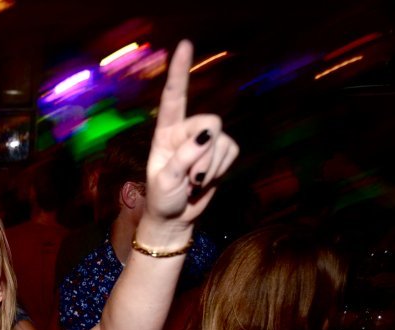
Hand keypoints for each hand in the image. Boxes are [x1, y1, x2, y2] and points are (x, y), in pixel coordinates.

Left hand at [143, 40, 238, 229]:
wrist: (175, 218)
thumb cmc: (162, 198)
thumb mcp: (166, 180)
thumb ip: (184, 157)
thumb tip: (208, 133)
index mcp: (166, 131)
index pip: (174, 97)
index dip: (180, 71)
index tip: (185, 45)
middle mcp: (186, 130)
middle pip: (210, 121)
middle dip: (204, 151)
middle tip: (190, 177)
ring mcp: (206, 140)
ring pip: (222, 141)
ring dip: (210, 167)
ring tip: (193, 181)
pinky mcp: (222, 151)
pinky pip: (232, 152)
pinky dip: (220, 170)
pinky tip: (206, 181)